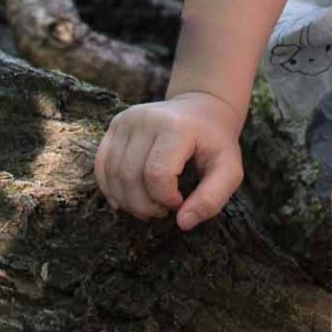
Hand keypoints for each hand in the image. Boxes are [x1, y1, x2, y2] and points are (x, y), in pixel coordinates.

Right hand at [93, 91, 243, 227]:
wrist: (202, 108)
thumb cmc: (215, 143)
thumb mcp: (229, 169)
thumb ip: (212, 198)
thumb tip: (183, 223)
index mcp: (176, 127)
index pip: (157, 174)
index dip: (165, 199)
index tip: (179, 202)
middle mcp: (146, 119)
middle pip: (130, 177)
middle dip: (144, 206)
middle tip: (162, 210)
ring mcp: (126, 120)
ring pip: (112, 175)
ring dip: (127, 202)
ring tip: (148, 205)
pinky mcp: (115, 126)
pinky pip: (101, 166)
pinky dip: (111, 190)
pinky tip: (128, 199)